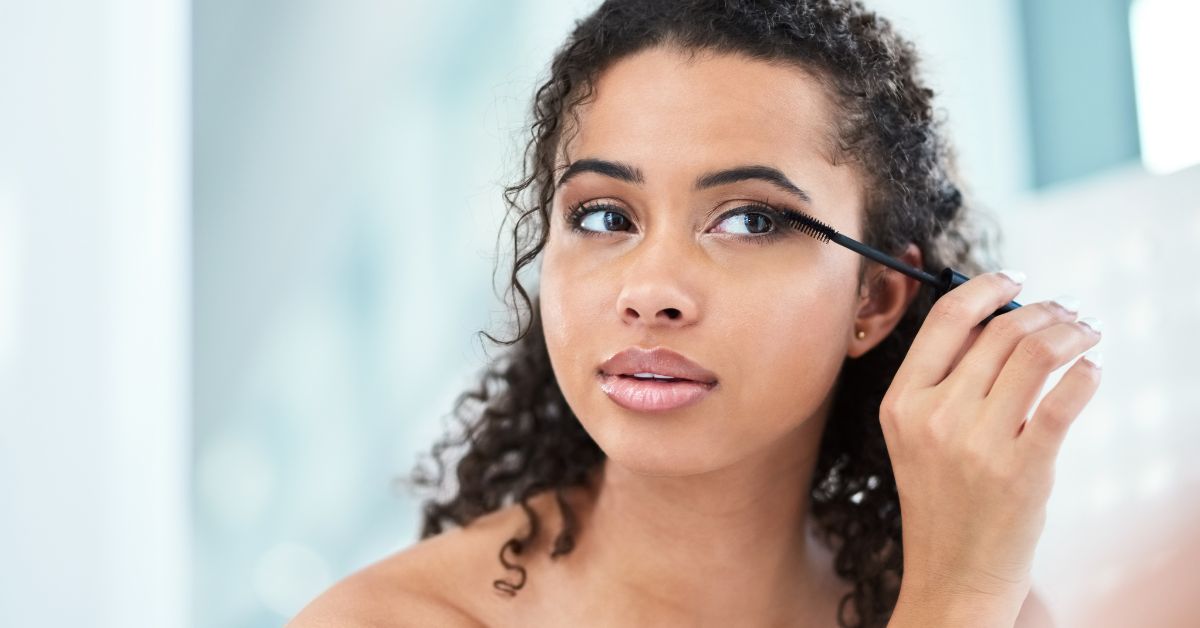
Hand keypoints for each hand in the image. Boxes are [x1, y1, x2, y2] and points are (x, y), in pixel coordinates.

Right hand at [881, 271, 1101, 624]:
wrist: (952, 572)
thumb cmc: (941, 500)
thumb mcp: (916, 435)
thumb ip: (945, 380)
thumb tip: (1001, 319)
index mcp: (901, 401)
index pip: (947, 320)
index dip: (987, 287)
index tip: (1016, 278)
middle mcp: (935, 416)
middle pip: (1000, 332)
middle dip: (1045, 310)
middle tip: (1068, 311)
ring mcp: (977, 443)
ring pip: (1036, 354)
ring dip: (1072, 332)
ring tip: (1086, 332)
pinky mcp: (1022, 468)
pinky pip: (1063, 399)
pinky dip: (1086, 373)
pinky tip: (1093, 370)